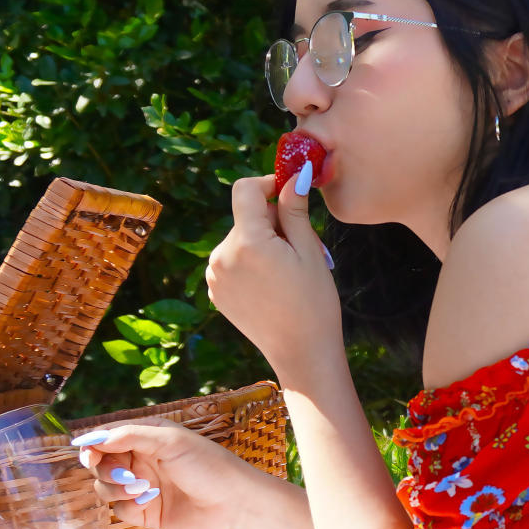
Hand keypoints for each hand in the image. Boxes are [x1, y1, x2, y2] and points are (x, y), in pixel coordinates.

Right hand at [73, 419, 270, 528]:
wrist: (236, 505)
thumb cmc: (209, 466)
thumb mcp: (171, 441)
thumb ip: (130, 435)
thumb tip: (93, 438)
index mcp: (148, 437)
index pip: (108, 436)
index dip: (93, 444)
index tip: (88, 453)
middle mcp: (143, 460)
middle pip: (101, 463)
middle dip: (104, 468)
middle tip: (122, 474)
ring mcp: (143, 487)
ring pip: (106, 487)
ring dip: (114, 488)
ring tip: (140, 487)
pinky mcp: (146, 513)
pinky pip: (120, 510)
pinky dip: (128, 506)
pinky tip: (149, 501)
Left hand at [204, 174, 342, 378]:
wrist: (302, 353)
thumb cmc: (314, 302)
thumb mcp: (309, 251)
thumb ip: (294, 210)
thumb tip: (294, 175)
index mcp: (247, 242)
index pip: (245, 190)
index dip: (267, 184)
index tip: (288, 192)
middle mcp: (222, 256)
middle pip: (245, 217)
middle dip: (272, 222)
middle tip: (302, 246)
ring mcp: (214, 276)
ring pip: (240, 239)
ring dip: (262, 243)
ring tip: (287, 271)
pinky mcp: (215, 291)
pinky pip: (232, 261)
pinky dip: (251, 263)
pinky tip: (272, 285)